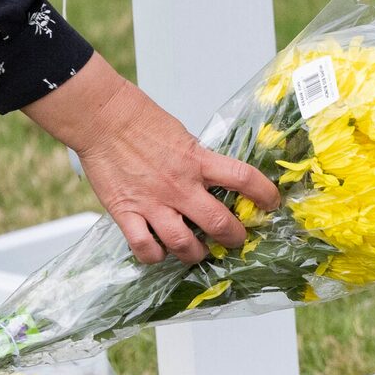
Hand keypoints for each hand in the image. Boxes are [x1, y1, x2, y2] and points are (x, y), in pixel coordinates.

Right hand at [23, 55, 280, 263]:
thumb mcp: (183, 137)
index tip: (272, 203)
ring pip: (185, 245)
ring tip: (197, 252)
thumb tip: (213, 179)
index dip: (265, 195)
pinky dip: (155, 256)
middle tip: (235, 240)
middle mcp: (180, 186)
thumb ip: (198, 161)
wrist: (102, 118)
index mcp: (198, 161)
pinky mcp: (126, 213)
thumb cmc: (140, 120)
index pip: (244, 179)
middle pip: (220, 224)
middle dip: (234, 238)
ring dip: (196, 254)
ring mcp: (153, 203)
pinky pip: (145, 248)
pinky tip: (159, 252)